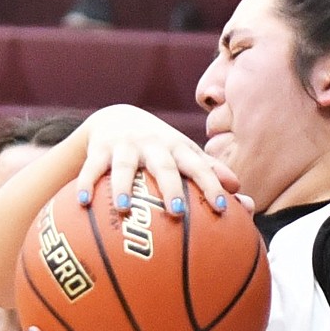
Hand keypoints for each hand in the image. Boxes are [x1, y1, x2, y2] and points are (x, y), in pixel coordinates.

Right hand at [75, 106, 237, 219]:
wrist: (117, 118)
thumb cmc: (161, 148)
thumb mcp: (185, 156)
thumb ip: (211, 175)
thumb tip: (246, 199)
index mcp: (178, 150)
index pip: (199, 167)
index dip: (211, 184)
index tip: (222, 207)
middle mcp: (154, 145)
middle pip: (164, 166)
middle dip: (170, 187)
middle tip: (176, 212)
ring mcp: (126, 145)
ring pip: (126, 165)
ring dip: (125, 185)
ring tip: (124, 208)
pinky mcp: (100, 148)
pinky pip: (92, 168)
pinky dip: (87, 183)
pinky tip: (83, 202)